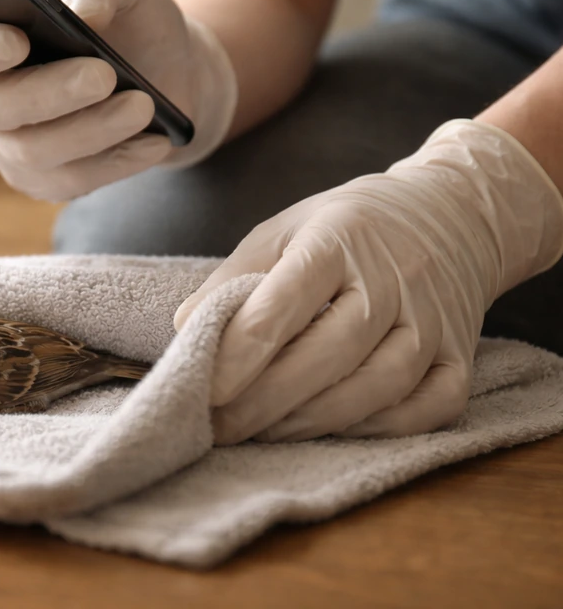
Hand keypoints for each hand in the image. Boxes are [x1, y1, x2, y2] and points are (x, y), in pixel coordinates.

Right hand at [0, 0, 237, 200]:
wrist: (170, 72)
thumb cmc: (128, 20)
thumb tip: (83, 11)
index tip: (17, 41)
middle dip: (49, 93)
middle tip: (104, 75)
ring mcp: (10, 146)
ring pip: (35, 151)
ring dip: (93, 128)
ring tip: (143, 106)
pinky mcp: (46, 181)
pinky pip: (71, 181)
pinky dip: (116, 161)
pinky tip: (153, 142)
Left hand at [175, 120, 562, 443]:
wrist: (453, 214)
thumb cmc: (349, 227)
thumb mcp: (284, 229)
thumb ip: (233, 277)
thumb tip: (186, 329)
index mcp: (338, 240)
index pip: (284, 304)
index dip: (239, 354)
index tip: (202, 388)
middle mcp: (393, 280)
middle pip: (329, 353)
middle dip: (265, 400)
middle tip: (218, 427)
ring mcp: (434, 321)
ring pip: (378, 387)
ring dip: (313, 421)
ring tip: (261, 434)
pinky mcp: (462, 356)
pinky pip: (427, 408)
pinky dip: (379, 429)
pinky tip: (333, 432)